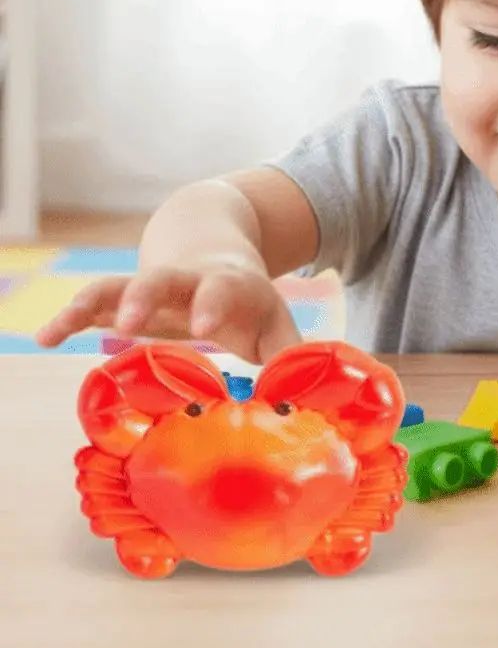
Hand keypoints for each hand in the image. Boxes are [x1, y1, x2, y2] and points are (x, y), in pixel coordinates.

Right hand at [34, 260, 301, 364]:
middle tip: (128, 324)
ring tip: (62, 325)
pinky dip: (69, 316)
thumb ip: (288, 355)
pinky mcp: (123, 296)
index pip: (221, 289)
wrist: (215, 249)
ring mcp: (150, 285)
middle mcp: (185, 280)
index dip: (213, 304)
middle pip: (162, 279)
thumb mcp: (273, 321)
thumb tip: (300, 398)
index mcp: (228, 284)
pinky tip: (45, 335)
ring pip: (117, 284)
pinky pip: (92, 301)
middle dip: (145, 296)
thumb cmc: (247, 301)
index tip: (205, 325)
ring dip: (93, 302)